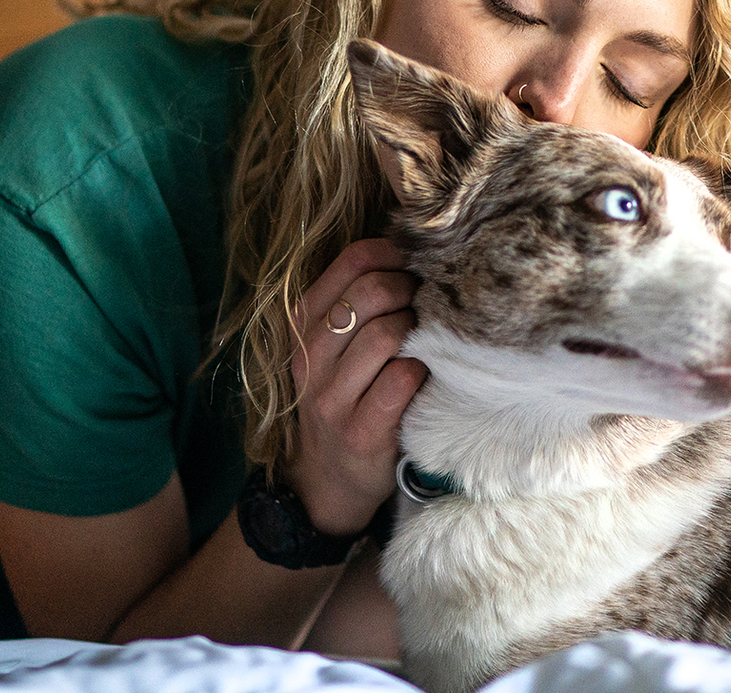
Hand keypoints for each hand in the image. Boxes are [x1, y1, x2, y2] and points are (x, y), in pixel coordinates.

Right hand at [281, 238, 427, 535]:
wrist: (324, 481)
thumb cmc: (342, 397)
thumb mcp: (330, 347)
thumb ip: (356, 301)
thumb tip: (411, 248)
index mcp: (302, 324)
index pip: (351, 262)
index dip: (394, 254)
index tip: (415, 264)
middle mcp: (310, 357)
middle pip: (371, 293)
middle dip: (410, 289)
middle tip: (428, 301)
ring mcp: (332, 397)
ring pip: (386, 334)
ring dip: (418, 330)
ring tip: (427, 338)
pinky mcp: (361, 432)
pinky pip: (400, 382)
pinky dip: (420, 371)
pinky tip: (425, 373)